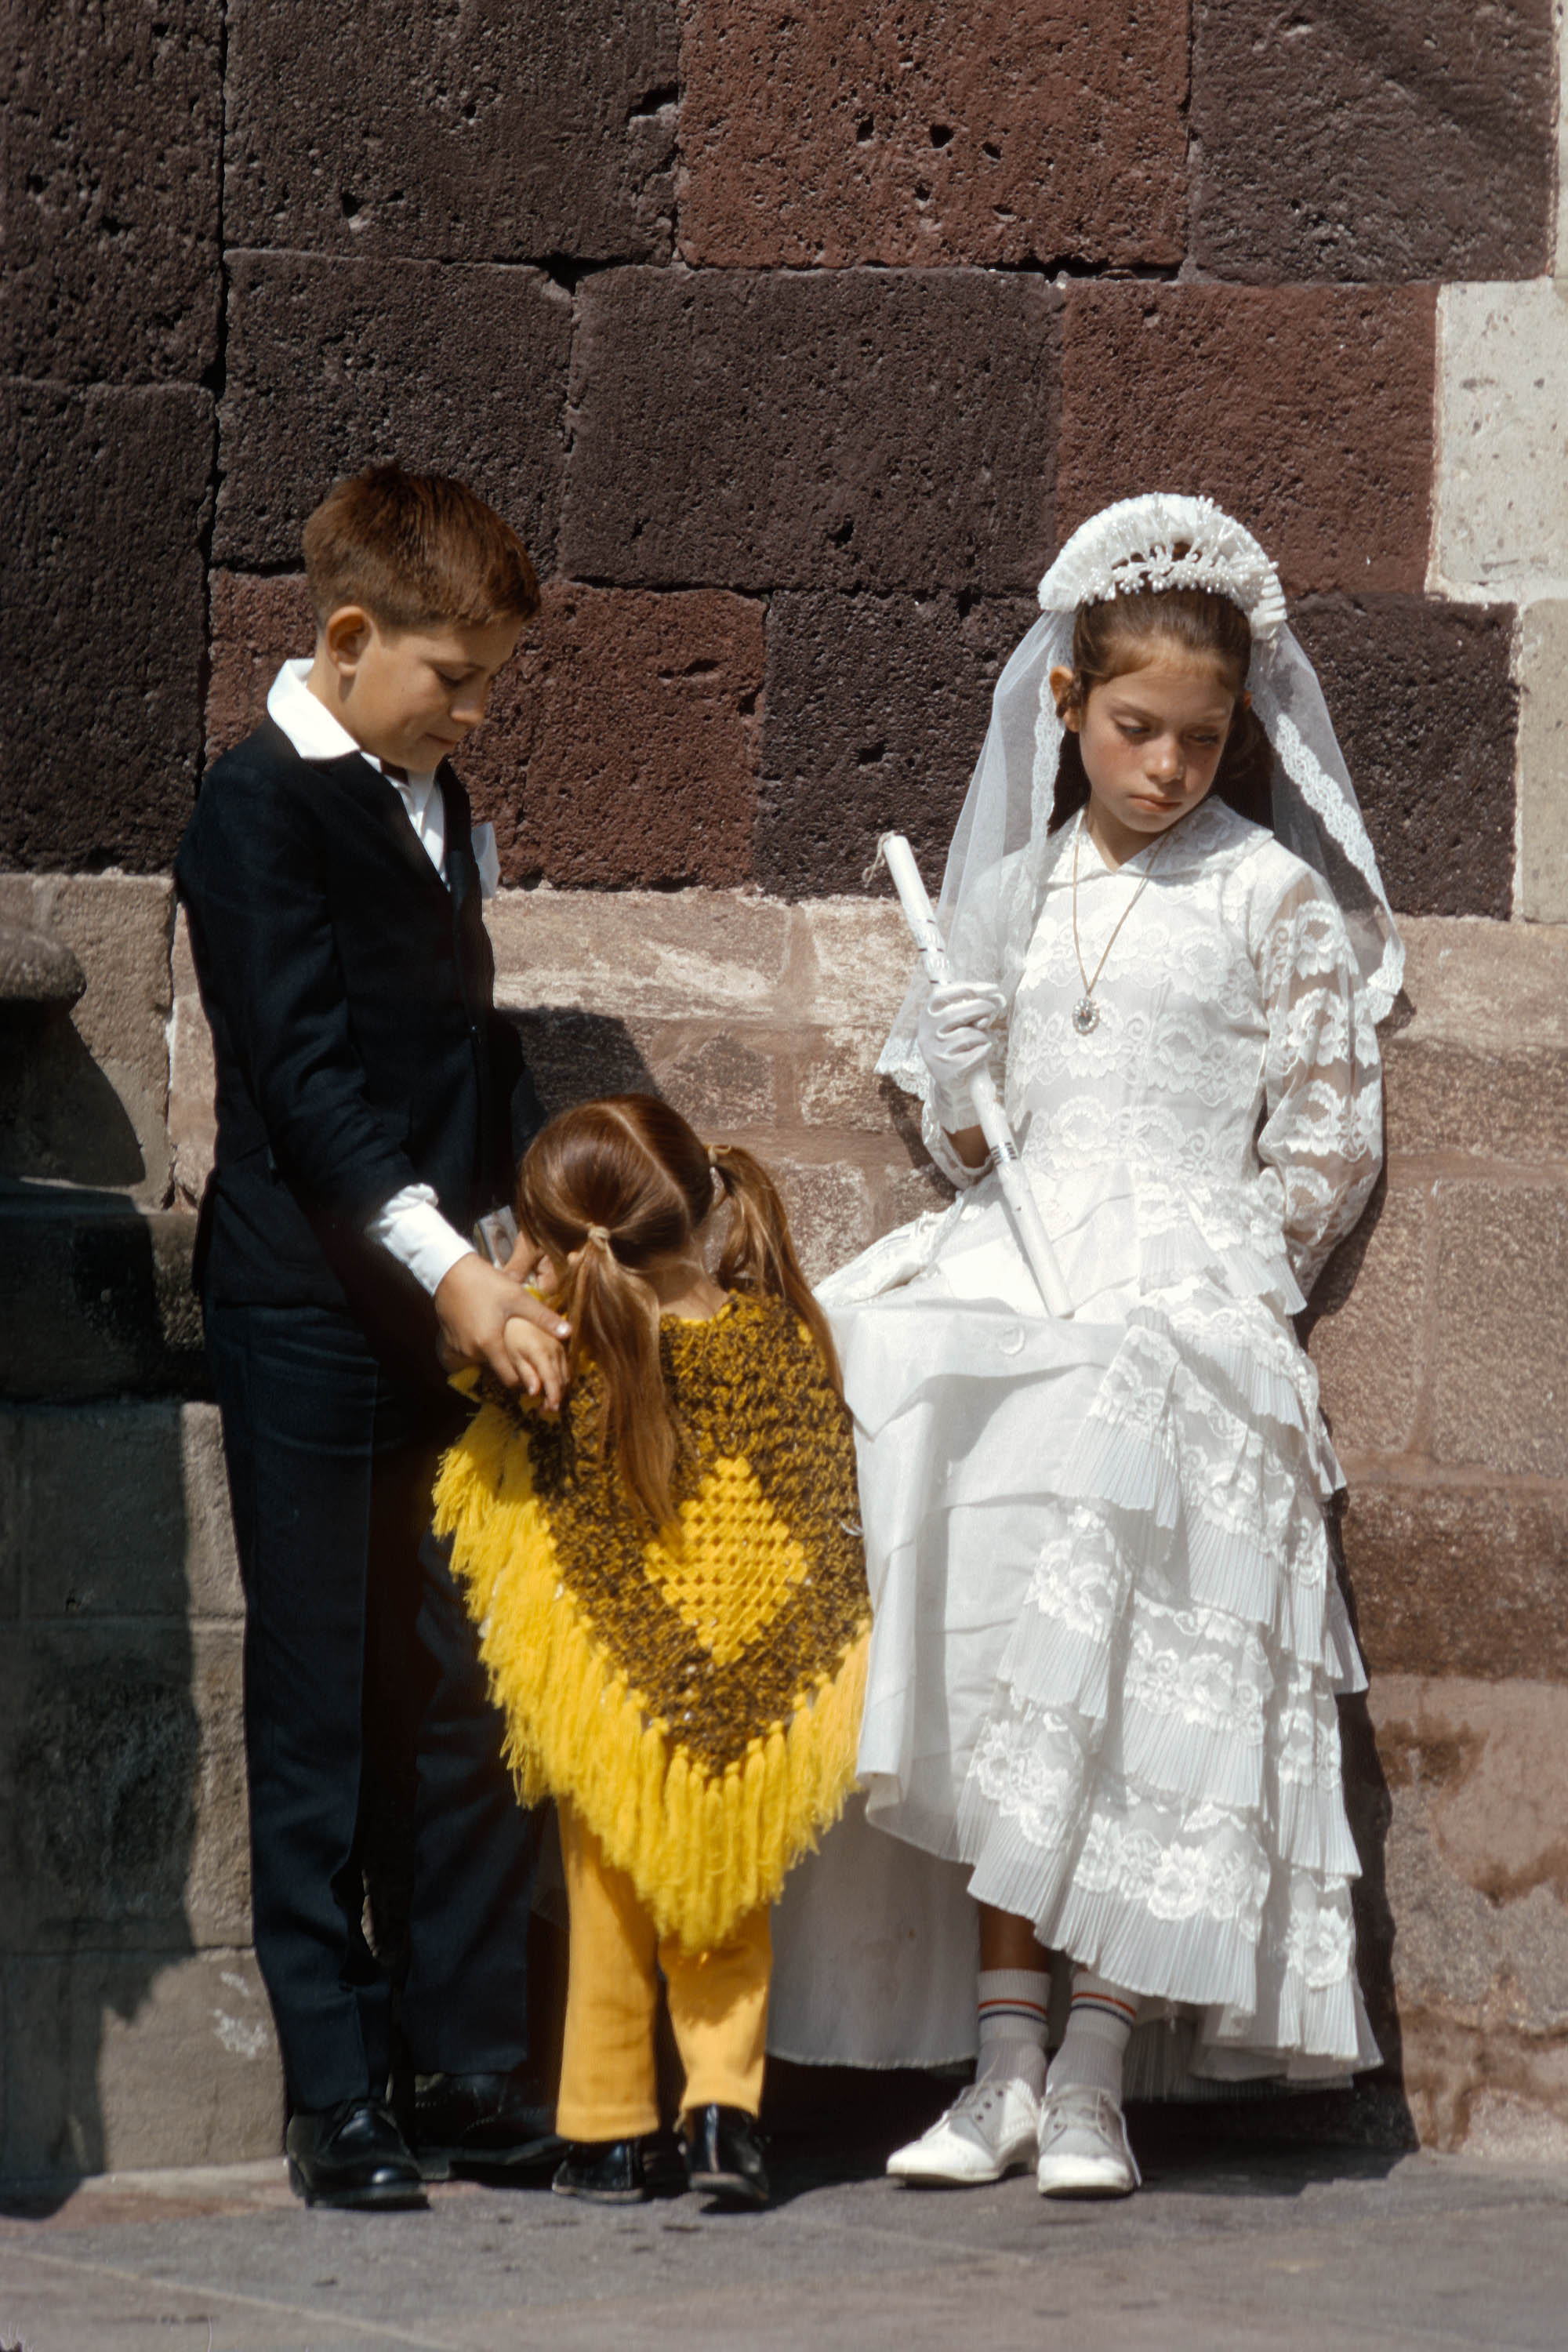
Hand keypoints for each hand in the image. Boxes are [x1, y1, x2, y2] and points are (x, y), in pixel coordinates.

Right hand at [434, 1251, 570, 1409]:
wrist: (450, 1270)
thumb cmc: (486, 1282)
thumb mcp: (518, 1297)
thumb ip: (543, 1318)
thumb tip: (569, 1332)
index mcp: (490, 1344)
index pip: (510, 1379)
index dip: (524, 1378)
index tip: (532, 1369)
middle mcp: (471, 1351)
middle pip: (496, 1370)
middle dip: (509, 1364)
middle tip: (519, 1350)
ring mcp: (457, 1347)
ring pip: (481, 1362)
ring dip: (492, 1355)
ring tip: (502, 1336)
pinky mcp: (448, 1341)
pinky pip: (466, 1354)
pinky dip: (477, 1349)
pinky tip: (484, 1332)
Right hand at [917, 979, 1006, 1125]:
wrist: (953, 1080)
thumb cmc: (960, 1044)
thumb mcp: (961, 1023)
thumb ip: (974, 1008)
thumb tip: (999, 999)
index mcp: (927, 1016)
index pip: (940, 995)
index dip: (965, 988)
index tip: (991, 987)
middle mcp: (927, 1033)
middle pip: (957, 1012)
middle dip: (982, 1007)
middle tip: (995, 1009)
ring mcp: (935, 1052)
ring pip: (969, 1035)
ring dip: (985, 1035)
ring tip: (986, 1038)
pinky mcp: (947, 1070)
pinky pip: (976, 1053)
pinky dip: (986, 1050)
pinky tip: (984, 1051)